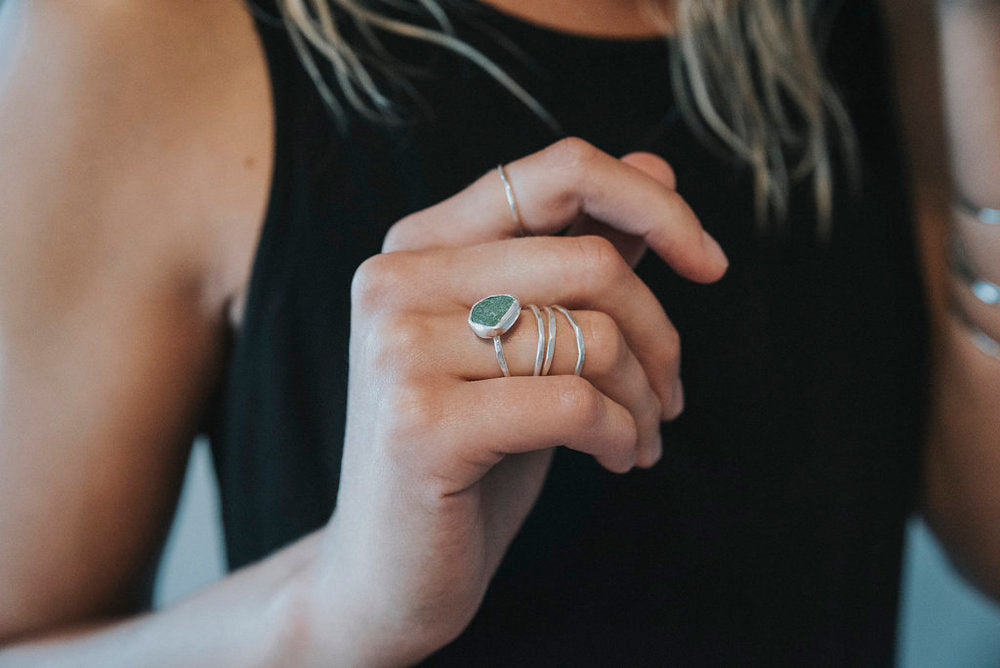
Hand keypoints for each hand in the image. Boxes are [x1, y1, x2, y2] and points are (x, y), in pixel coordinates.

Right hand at [305, 139, 727, 664]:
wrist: (387, 571)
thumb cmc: (469, 452)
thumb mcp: (528, 343)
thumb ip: (579, 254)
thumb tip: (657, 169)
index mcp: (418, 246)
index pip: (555, 172)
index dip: (652, 204)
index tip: (710, 264)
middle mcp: (394, 280)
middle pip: (592, 262)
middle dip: (661, 335)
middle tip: (670, 395)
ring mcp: (398, 350)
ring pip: (593, 334)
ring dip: (646, 396)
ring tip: (641, 437)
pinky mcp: (420, 422)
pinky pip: (575, 402)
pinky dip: (622, 435)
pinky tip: (618, 460)